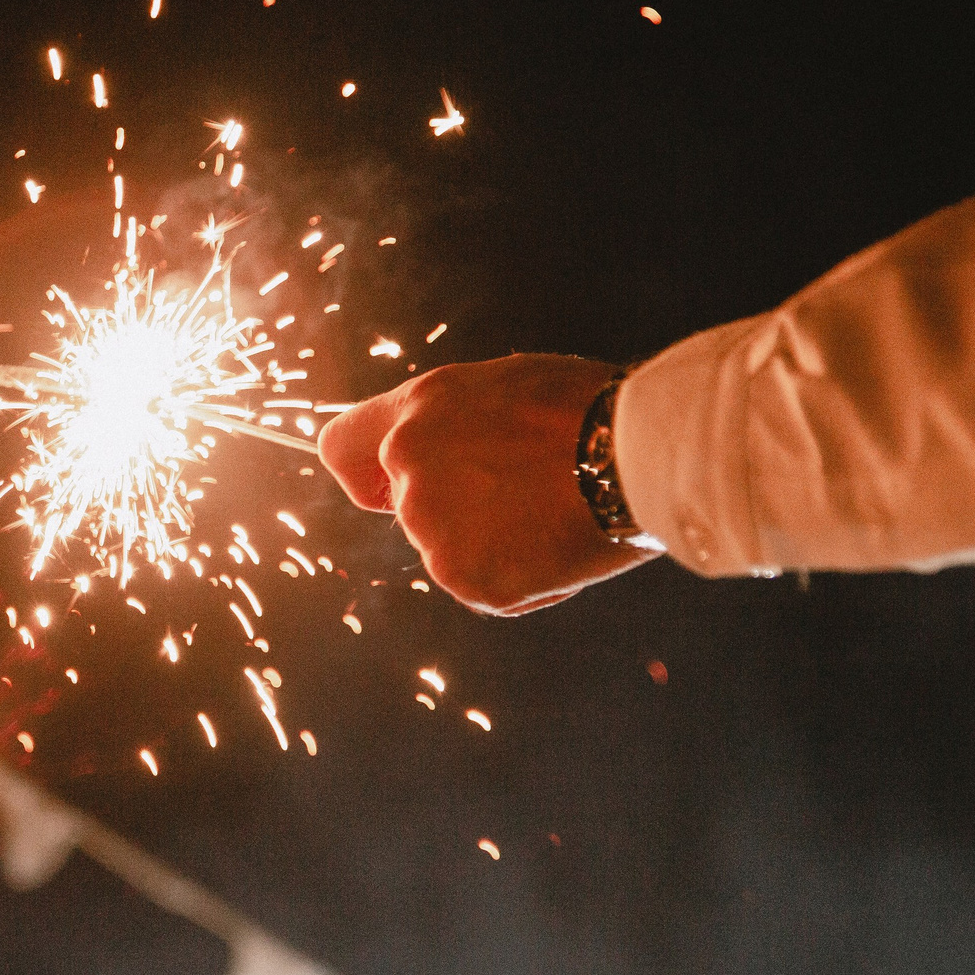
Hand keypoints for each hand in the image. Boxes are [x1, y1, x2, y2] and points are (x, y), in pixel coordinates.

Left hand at [317, 354, 655, 614]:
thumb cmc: (587, 409)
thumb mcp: (504, 385)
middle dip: (455, 505)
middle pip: (409, 508)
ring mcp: (435, 533)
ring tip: (552, 510)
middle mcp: (409, 472)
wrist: (635, 454)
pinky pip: (485, 589)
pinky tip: (560, 544)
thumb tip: (438, 451)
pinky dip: (520, 577)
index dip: (364, 472)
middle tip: (525, 490)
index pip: (339, 448)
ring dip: (489, 542)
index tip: (384, 486)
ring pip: (449, 549)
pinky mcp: (470, 581)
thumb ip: (451, 422)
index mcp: (415, 415)